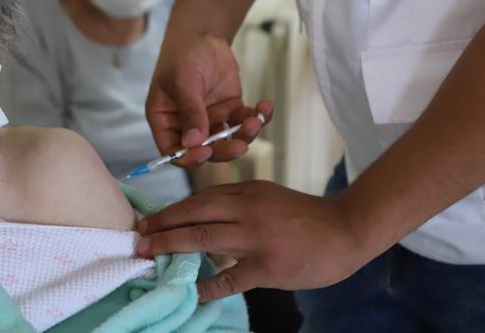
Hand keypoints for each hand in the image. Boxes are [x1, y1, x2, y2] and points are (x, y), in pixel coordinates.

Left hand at [135, 180, 369, 301]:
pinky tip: (193, 292)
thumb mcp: (270, 198)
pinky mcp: (267, 266)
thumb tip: (206, 219)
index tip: (150, 219)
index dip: (172, 209)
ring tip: (150, 254)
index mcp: (247, 192)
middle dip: (162, 224)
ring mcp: (256, 237)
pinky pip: (230, 277)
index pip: (200, 198)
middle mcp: (247, 209)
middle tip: (139, 235)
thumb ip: (240, 205)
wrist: (345, 230)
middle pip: (194, 213)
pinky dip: (208, 285)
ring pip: (203, 237)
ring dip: (172, 245)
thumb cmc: (307, 217)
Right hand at [146, 34, 271, 165]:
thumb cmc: (182, 54)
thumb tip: (193, 142)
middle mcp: (187, 125)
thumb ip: (190, 111)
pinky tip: (265, 107)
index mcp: (166, 121)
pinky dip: (257, 118)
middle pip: (205, 151)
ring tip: (255, 120)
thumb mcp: (182, 81)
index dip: (189, 157)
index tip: (206, 151)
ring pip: (228, 140)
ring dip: (245, 135)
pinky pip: (245, 122)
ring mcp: (210, 119)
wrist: (203, 34)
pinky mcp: (230, 110)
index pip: (174, 150)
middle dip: (224, 150)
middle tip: (241, 146)